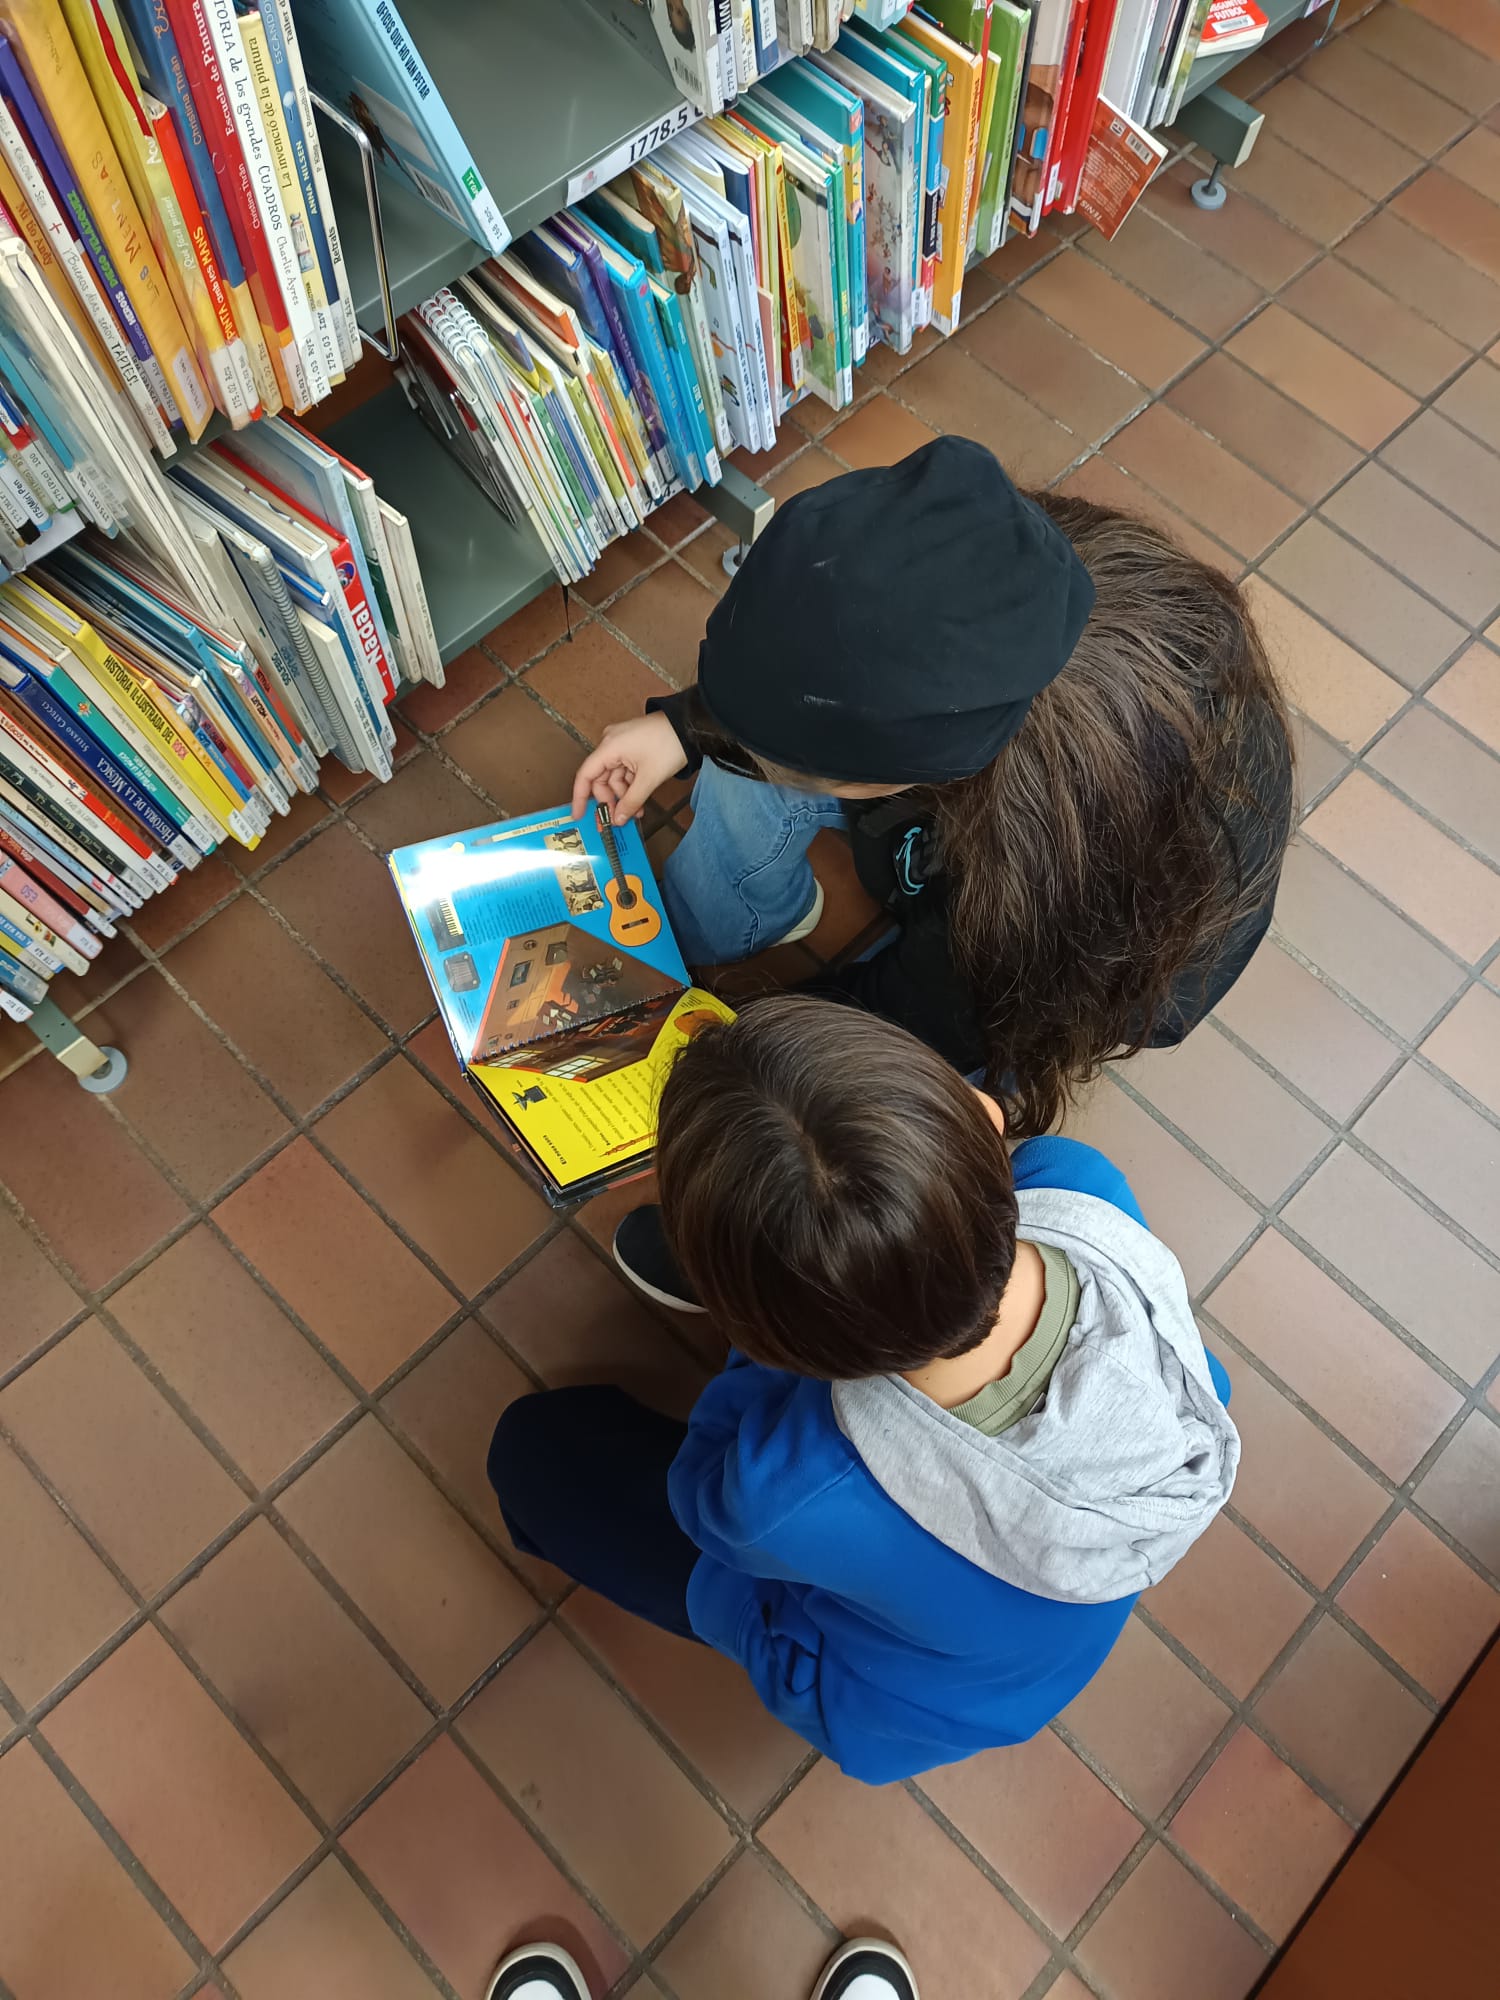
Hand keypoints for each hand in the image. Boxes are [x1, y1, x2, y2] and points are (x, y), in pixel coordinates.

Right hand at [571, 712, 687, 823]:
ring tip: (637, 812)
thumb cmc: (669, 744)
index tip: (578, 816)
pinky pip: (625, 770)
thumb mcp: (649, 778)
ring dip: (624, 795)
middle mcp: (610, 744)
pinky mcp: (633, 747)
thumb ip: (631, 801)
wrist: (691, 727)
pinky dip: (631, 786)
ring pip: (615, 777)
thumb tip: (618, 819)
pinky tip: (639, 800)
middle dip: (610, 800)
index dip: (580, 797)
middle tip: (619, 820)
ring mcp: (622, 744)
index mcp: (609, 747)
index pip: (585, 775)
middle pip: (601, 778)